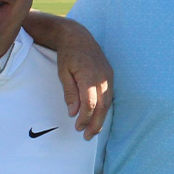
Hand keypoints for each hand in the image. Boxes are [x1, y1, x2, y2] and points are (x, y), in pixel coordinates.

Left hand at [56, 25, 112, 139]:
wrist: (78, 37)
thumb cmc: (68, 55)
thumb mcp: (63, 74)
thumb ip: (70, 93)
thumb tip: (73, 113)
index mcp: (88, 76)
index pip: (89, 104)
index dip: (85, 118)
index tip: (78, 128)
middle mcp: (102, 77)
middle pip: (102, 106)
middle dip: (96, 124)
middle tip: (88, 136)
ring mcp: (108, 76)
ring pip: (108, 103)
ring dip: (101, 118)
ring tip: (94, 130)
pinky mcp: (110, 75)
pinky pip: (109, 96)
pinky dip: (105, 108)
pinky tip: (98, 116)